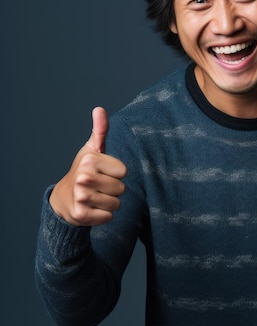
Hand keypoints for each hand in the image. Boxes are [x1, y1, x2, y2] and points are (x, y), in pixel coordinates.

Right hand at [49, 107, 126, 226]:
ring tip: (95, 197)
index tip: (101, 173)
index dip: (115, 173)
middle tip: (97, 187)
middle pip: (121, 189)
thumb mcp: (91, 150)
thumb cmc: (83, 171)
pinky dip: (103, 215)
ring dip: (108, 203)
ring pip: (116, 204)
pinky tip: (91, 209)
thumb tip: (99, 108)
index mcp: (90, 160)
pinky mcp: (82, 215)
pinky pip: (109, 216)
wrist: (63, 199)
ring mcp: (82, 197)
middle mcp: (84, 178)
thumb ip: (100, 130)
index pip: (123, 171)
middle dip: (112, 190)